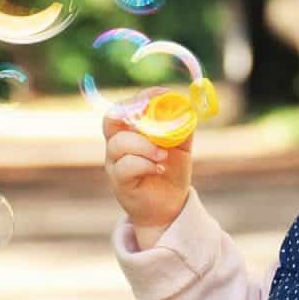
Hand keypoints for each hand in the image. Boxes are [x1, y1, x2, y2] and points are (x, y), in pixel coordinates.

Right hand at [102, 87, 193, 244]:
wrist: (169, 204)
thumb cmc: (171, 170)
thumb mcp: (182, 144)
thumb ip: (182, 125)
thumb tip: (186, 105)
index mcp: (130, 129)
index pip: (125, 106)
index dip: (140, 97)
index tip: (160, 95)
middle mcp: (118, 143)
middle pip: (111, 119)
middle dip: (132, 113)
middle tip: (153, 118)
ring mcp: (115, 162)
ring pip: (119, 143)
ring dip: (145, 145)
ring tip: (163, 155)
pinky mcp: (119, 182)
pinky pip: (125, 166)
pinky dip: (145, 164)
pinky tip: (159, 168)